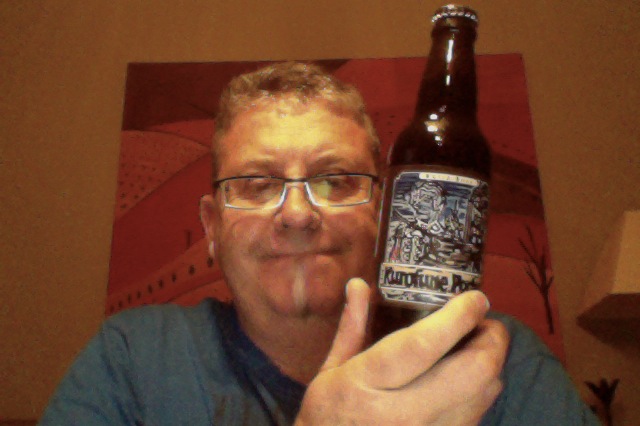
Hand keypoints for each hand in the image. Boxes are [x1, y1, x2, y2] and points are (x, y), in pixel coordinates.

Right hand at [295, 279, 508, 425]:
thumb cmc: (328, 414)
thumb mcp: (331, 369)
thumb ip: (352, 325)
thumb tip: (358, 283)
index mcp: (366, 383)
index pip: (422, 345)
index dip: (457, 317)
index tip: (475, 298)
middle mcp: (402, 413)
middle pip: (471, 372)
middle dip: (492, 340)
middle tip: (486, 321)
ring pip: (483, 394)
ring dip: (492, 363)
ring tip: (480, 344)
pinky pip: (478, 415)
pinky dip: (483, 390)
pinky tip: (470, 377)